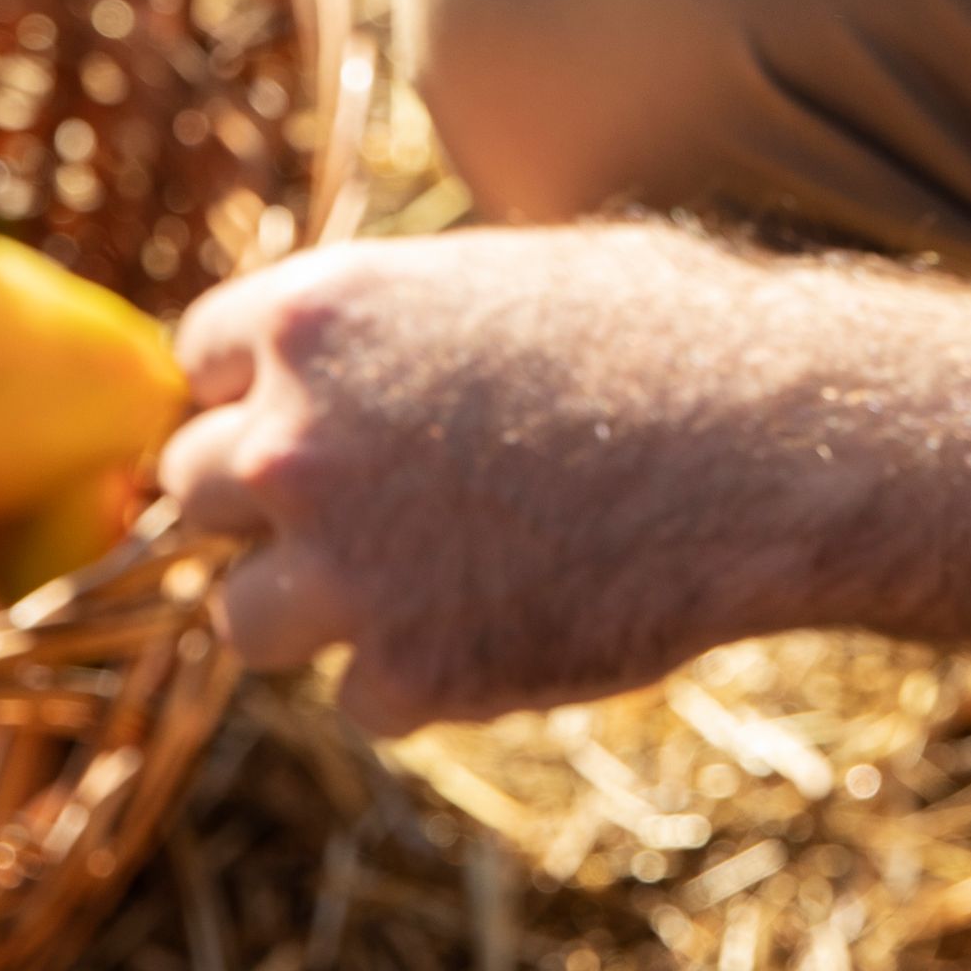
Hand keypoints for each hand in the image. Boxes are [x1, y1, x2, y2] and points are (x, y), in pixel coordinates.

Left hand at [161, 229, 825, 732]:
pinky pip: (359, 699)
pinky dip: (421, 681)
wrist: (775, 449)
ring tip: (416, 587)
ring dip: (315, 611)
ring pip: (243, 619)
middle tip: (362, 510)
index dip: (259, 390)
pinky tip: (505, 630)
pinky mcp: (408, 675)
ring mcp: (340, 570)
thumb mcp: (505, 271)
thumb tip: (361, 348)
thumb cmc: (672, 333)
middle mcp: (292, 442)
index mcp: (314, 318)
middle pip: (194, 492)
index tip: (310, 414)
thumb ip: (398, 320)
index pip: (200, 362)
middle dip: (268, 505)